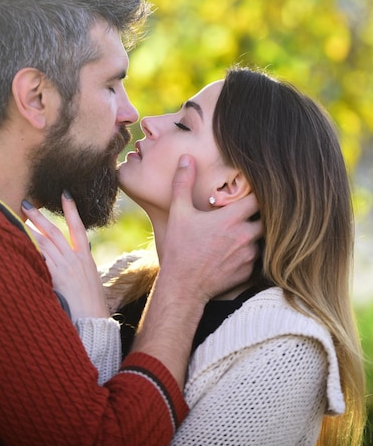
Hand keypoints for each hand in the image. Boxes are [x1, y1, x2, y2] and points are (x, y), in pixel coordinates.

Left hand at [22, 193, 108, 319]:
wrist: (94, 320)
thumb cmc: (93, 303)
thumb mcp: (90, 279)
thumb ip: (79, 266)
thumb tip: (68, 259)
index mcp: (85, 257)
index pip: (78, 226)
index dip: (71, 209)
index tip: (65, 193)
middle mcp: (74, 258)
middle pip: (53, 231)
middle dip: (39, 215)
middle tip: (27, 202)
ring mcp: (64, 267)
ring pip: (43, 243)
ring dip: (30, 230)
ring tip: (18, 220)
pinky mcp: (56, 278)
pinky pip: (40, 260)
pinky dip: (31, 251)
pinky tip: (20, 244)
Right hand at [159, 154, 261, 302]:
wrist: (183, 287)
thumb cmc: (180, 248)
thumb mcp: (178, 212)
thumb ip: (184, 183)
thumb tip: (187, 158)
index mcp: (230, 218)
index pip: (258, 197)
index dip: (257, 192)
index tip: (251, 189)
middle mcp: (245, 235)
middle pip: (267, 217)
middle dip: (261, 213)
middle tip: (252, 208)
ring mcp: (249, 255)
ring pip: (264, 237)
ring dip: (257, 231)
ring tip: (246, 227)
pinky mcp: (249, 271)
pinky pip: (259, 256)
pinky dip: (253, 250)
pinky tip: (241, 248)